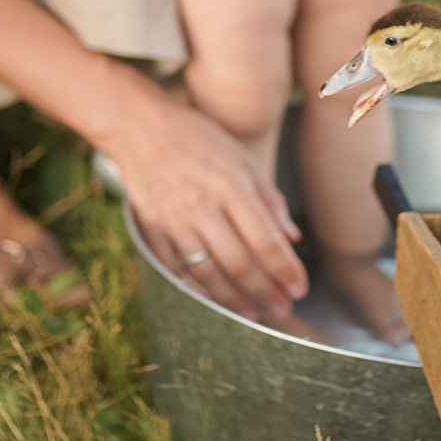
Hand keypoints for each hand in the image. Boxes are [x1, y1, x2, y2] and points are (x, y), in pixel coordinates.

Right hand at [108, 87, 307, 321]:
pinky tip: (214, 300)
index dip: (285, 269)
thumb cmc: (198, 138)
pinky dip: (197, 289)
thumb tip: (292, 238)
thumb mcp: (242, 156)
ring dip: (233, 298)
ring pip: (207, 272)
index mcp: (230, 185)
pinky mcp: (152, 229)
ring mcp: (173, 220)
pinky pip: (176, 269)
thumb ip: (269, 197)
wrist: (140, 128)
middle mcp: (201, 205)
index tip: (300, 288)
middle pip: (238, 262)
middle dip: (264, 291)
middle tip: (282, 309)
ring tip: (252, 312)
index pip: (264, 239)